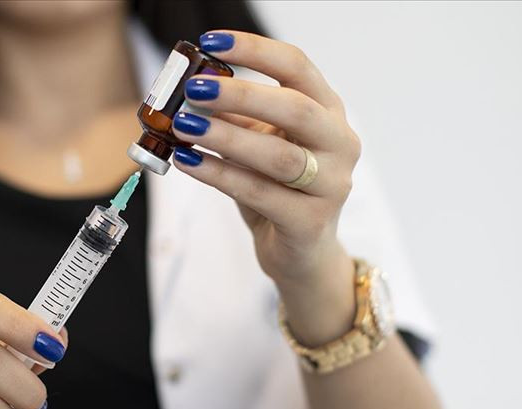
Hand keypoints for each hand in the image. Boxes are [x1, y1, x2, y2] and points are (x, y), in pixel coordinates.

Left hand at [172, 31, 360, 284]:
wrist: (300, 252)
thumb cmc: (277, 189)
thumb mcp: (257, 144)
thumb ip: (234, 117)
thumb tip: (190, 90)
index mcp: (328, 111)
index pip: (297, 67)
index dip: (255, 51)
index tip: (211, 42)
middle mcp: (339, 143)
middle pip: (295, 108)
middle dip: (242, 94)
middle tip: (195, 89)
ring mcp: (331, 185)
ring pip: (278, 156)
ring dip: (226, 137)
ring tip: (183, 127)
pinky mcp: (310, 222)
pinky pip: (259, 193)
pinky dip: (219, 175)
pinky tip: (188, 161)